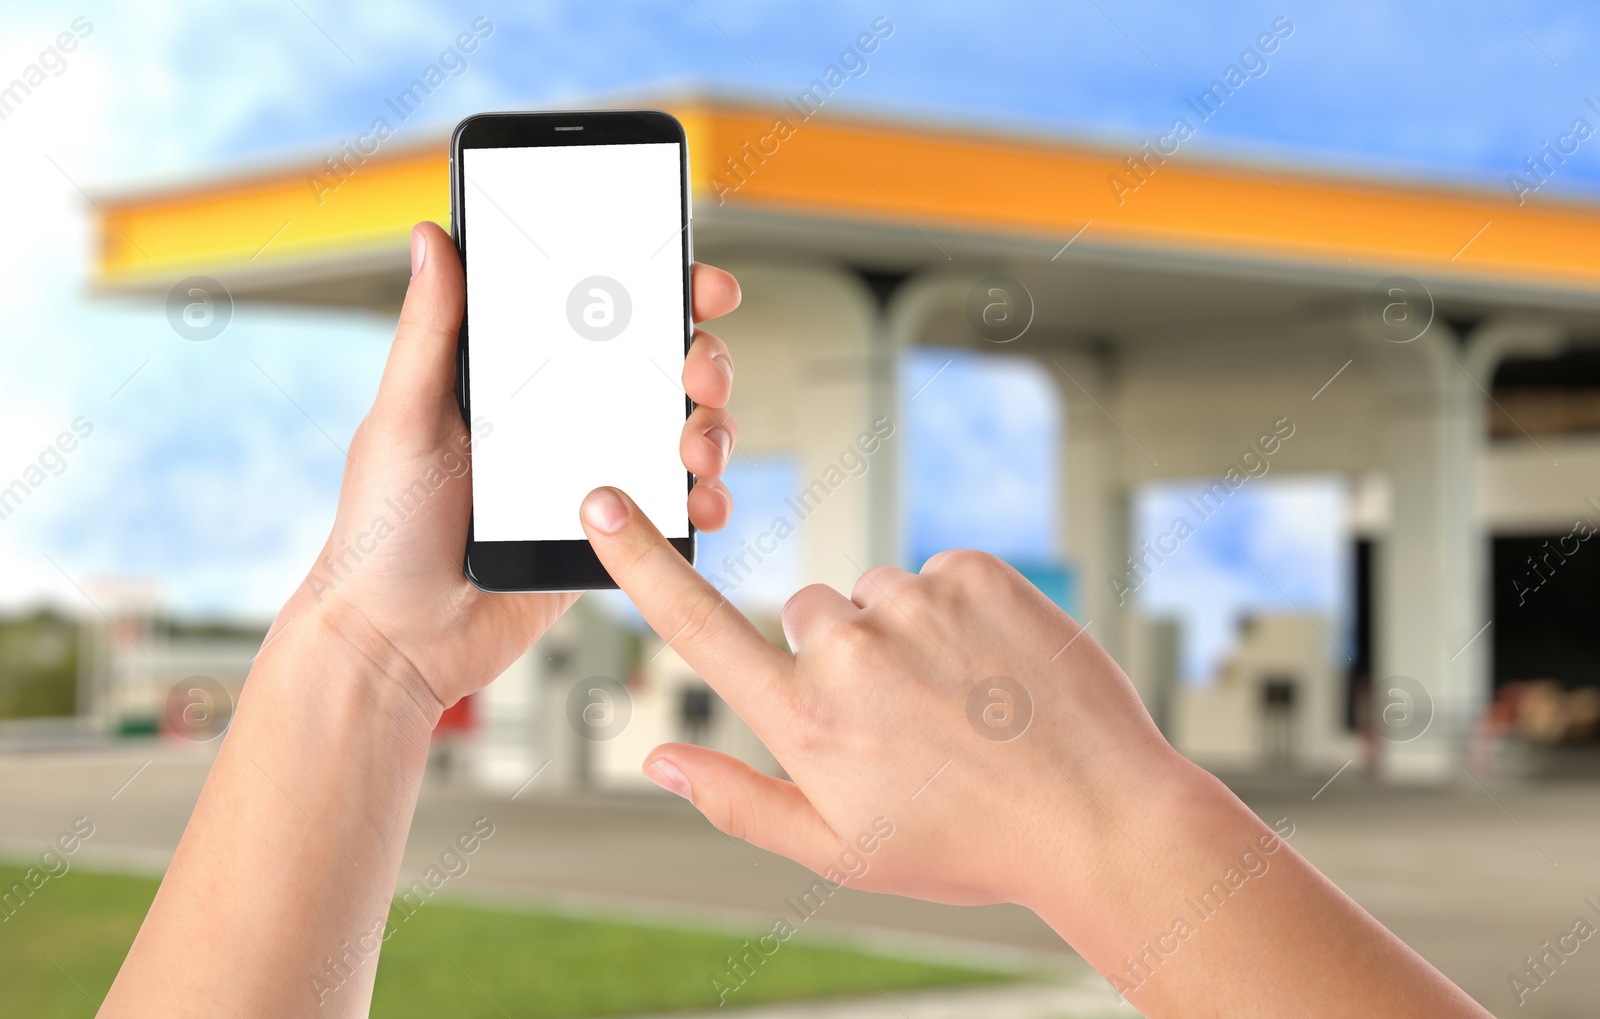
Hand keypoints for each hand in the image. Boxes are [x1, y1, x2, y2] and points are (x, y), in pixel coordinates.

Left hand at [275, 222, 742, 711]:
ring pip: (685, 433)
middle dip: (703, 359)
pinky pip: (678, 510)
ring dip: (712, 429)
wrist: (398, 642)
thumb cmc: (381, 533)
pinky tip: (698, 503)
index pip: (601, 314)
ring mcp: (596, 478)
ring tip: (693, 450)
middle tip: (696, 373)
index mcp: (519, 380)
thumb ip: (429, 332)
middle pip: (663, 368)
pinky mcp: (614, 538)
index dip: (657, 288)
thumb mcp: (403, 418)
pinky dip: (705, 501)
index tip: (693, 280)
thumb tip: (430, 239)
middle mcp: (566, 421)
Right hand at [575, 486, 1188, 909]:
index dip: (638, 562)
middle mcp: (847, 650)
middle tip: (909, 718)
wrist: (1099, 815)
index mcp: (804, 720)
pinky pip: (940, 574)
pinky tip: (995, 669)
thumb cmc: (966, 842)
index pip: (695, 626)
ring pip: (880, 595)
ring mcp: (915, 603)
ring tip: (964, 701)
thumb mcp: (838, 850)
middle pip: (810, 614)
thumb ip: (737, 800)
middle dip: (841, 653)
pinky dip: (959, 611)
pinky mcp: (977, 572)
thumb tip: (658, 756)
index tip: (599, 503)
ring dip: (906, 633)